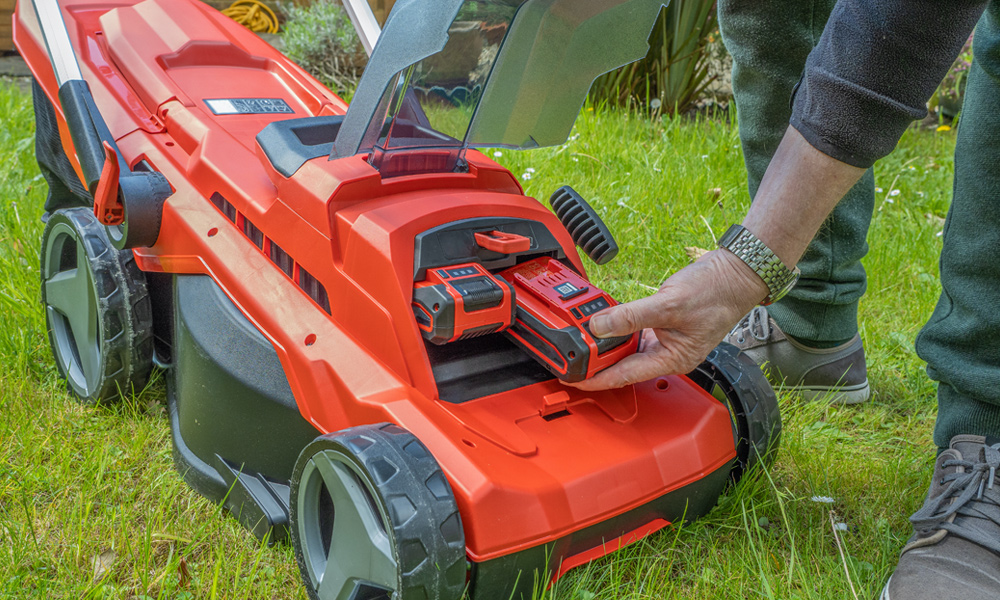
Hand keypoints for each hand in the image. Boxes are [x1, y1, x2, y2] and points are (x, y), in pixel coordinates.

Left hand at [569, 249, 768, 389]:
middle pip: (623, 364)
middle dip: (596, 362)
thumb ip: (630, 316)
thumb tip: (599, 326)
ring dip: (606, 343)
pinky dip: (618, 327)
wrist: (736, 273)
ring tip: (581, 339)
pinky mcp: (663, 326)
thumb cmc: (716, 292)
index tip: (573, 379)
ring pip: (627, 348)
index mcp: (672, 360)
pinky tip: (604, 322)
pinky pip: (634, 332)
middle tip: (569, 357)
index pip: (625, 375)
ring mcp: (666, 341)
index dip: (596, 379)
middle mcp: (668, 355)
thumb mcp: (668, 304)